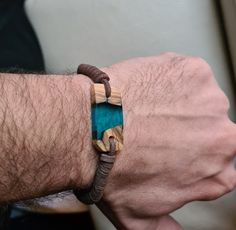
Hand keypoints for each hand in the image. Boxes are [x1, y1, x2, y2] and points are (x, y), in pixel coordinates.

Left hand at [97, 53, 235, 228]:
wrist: (92, 129)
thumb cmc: (113, 171)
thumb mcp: (140, 219)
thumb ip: (165, 229)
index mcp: (216, 172)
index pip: (212, 163)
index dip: (186, 153)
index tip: (167, 147)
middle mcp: (222, 137)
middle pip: (207, 129)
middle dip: (183, 129)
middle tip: (153, 127)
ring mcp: (209, 99)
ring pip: (196, 101)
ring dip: (174, 104)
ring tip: (145, 110)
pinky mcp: (193, 71)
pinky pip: (184, 75)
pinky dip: (167, 80)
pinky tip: (145, 92)